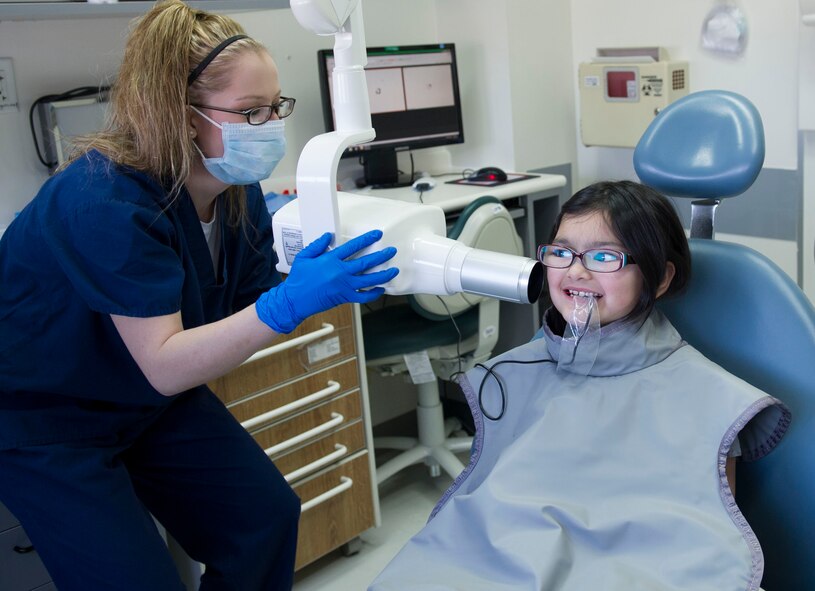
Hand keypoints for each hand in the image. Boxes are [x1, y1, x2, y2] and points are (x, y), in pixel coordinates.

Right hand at [256, 230, 398, 332]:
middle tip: (391, 251)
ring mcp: (344, 286)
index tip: (376, 234)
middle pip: (366, 263)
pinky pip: (363, 297)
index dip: (366, 239)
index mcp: (330, 260)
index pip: (352, 246)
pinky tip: (381, 289)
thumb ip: (317, 245)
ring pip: (369, 280)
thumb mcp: (305, 257)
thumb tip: (328, 236)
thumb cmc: (299, 279)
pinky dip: (374, 294)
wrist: (295, 300)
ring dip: (383, 275)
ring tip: (393, 270)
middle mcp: (340, 273)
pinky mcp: (345, 297)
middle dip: (381, 256)